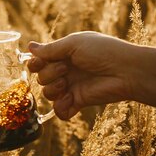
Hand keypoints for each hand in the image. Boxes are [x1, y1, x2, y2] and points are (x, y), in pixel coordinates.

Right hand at [28, 32, 155, 119]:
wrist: (126, 71)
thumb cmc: (103, 51)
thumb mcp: (75, 44)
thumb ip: (51, 49)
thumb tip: (29, 47)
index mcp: (65, 54)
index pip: (40, 61)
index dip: (35, 63)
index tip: (40, 62)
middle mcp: (66, 71)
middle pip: (41, 77)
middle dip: (48, 74)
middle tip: (65, 69)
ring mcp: (71, 87)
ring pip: (47, 94)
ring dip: (52, 89)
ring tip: (66, 84)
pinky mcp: (78, 102)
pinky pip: (60, 111)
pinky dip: (61, 108)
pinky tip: (70, 99)